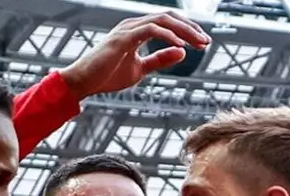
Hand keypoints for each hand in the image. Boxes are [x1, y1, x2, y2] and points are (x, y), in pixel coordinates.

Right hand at [60, 12, 210, 98]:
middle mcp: (133, 25)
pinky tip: (181, 46)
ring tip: (198, 43)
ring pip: (162, 21)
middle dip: (191, 29)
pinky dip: (168, 36)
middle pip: (169, 18)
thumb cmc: (107, 75)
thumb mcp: (140, 69)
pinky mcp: (123, 38)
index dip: (188, 31)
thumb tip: (182, 52)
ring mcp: (127, 29)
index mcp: (138, 31)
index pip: (168, 23)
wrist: (83, 83)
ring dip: (184, 31)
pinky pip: (150, 30)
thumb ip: (160, 60)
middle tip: (207, 42)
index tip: (203, 44)